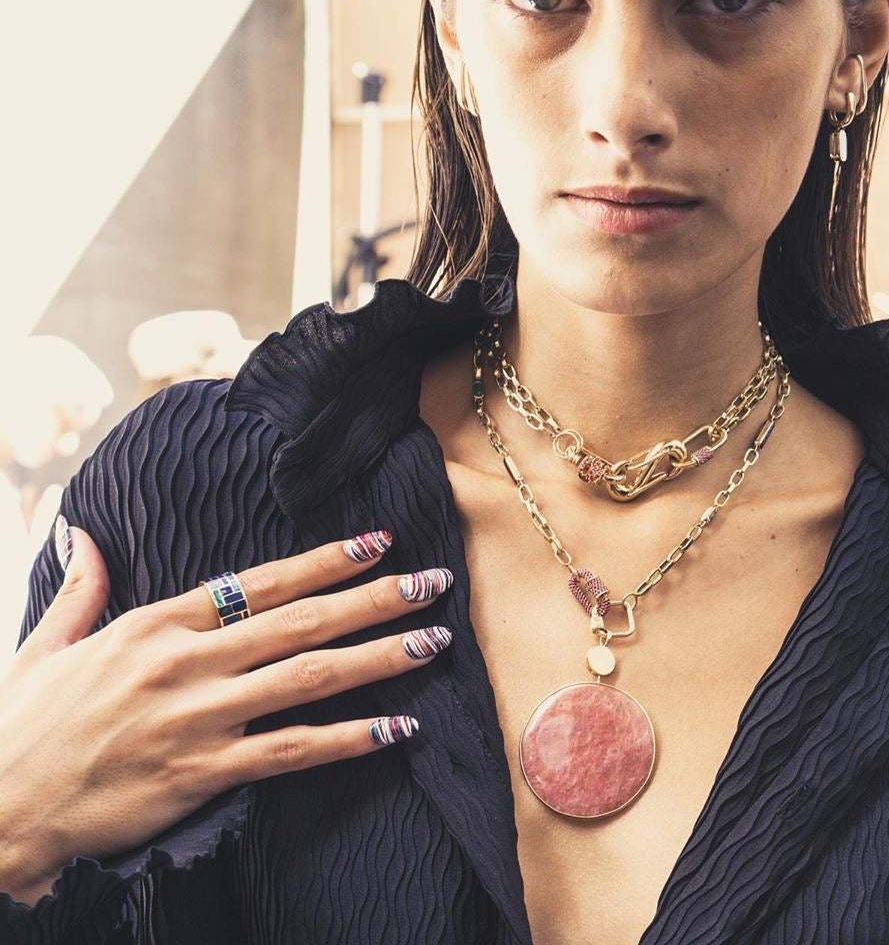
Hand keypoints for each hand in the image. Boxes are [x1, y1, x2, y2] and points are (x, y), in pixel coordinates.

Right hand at [0, 519, 452, 905]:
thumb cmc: (23, 725)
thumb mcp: (46, 643)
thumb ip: (82, 587)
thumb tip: (82, 532)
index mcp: (155, 624)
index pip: (257, 581)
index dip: (323, 561)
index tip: (376, 542)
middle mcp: (186, 662)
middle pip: (300, 620)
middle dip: (374, 598)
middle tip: (433, 581)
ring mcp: (198, 717)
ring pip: (309, 676)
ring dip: (378, 657)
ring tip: (432, 641)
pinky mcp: (203, 772)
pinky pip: (292, 750)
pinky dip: (350, 738)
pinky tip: (397, 727)